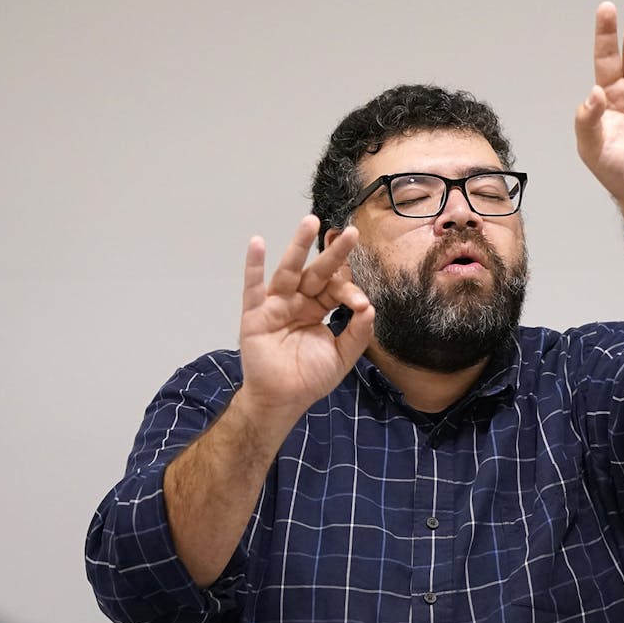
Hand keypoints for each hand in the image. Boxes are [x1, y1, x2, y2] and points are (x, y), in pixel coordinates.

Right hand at [236, 215, 373, 415]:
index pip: (335, 289)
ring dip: (298, 245)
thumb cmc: (310, 378)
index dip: (349, 291)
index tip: (359, 304)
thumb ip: (358, 333)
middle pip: (316, 271)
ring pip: (288, 270)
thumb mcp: (342, 356)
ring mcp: (276, 305)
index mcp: (318, 309)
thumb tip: (370, 306)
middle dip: (333, 253)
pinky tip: (257, 243)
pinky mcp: (255, 314)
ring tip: (310, 222)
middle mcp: (298, 301)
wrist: (282, 400)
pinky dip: (253, 266)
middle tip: (350, 232)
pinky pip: (253, 287)